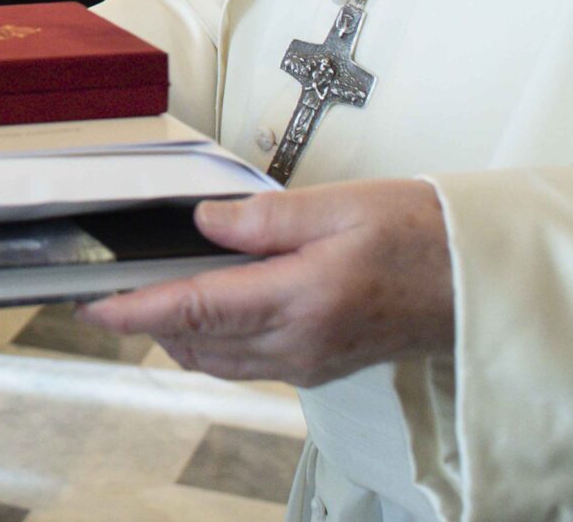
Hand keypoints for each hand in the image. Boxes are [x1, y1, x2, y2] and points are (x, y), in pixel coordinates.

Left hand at [78, 179, 452, 385]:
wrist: (477, 280)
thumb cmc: (421, 235)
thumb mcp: (340, 206)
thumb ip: (265, 217)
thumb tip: (205, 222)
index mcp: (302, 300)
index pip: (197, 309)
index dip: (137, 310)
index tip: (95, 306)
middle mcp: (301, 344)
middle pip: (198, 343)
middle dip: (148, 320)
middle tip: (111, 290)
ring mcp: (310, 362)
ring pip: (219, 360)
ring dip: (178, 334)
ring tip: (150, 297)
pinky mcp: (319, 366)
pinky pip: (247, 362)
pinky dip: (214, 342)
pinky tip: (207, 310)